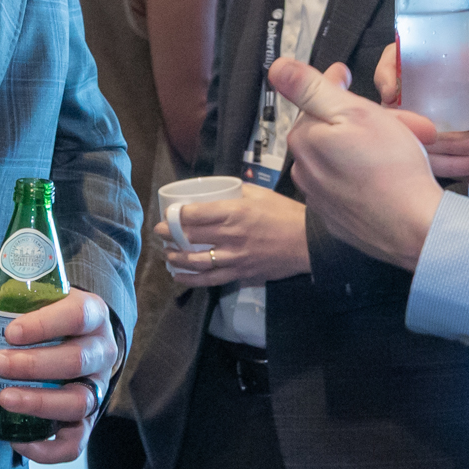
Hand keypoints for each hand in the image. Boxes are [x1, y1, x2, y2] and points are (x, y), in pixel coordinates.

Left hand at [0, 288, 119, 462]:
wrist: (67, 338)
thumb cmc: (38, 317)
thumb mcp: (14, 302)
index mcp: (91, 313)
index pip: (77, 316)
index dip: (45, 325)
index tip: (10, 332)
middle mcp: (101, 351)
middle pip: (77, 360)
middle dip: (34, 365)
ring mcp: (96, 388)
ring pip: (78, 402)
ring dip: (39, 402)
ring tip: (4, 399)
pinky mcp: (86, 420)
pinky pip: (75, 443)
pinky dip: (47, 449)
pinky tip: (17, 441)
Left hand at [158, 186, 309, 287]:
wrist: (308, 243)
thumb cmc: (286, 214)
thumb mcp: (261, 194)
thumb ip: (236, 191)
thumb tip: (218, 189)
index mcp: (234, 211)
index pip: (194, 214)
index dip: (174, 216)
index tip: (166, 215)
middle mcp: (231, 235)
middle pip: (190, 237)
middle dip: (168, 235)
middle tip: (159, 232)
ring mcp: (235, 257)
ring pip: (196, 261)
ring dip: (176, 258)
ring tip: (167, 254)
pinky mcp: (241, 273)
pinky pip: (210, 279)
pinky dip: (191, 279)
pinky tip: (180, 276)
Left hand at [268, 56, 445, 269]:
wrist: (415, 227)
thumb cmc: (391, 167)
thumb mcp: (354, 113)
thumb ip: (312, 89)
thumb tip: (277, 68)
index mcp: (305, 140)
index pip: (313, 100)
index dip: (334, 84)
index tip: (347, 75)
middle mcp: (305, 170)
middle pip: (330, 131)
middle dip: (360, 119)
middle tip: (398, 119)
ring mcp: (321, 199)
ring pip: (341, 158)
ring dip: (366, 147)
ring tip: (401, 147)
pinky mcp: (339, 220)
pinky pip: (350, 186)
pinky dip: (366, 176)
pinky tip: (389, 175)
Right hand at [372, 46, 468, 193]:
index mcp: (445, 72)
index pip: (401, 59)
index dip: (388, 71)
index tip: (392, 90)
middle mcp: (429, 98)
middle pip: (392, 103)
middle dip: (413, 121)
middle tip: (437, 131)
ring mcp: (428, 127)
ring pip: (410, 137)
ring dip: (445, 145)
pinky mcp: (433, 154)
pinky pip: (425, 162)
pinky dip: (450, 164)